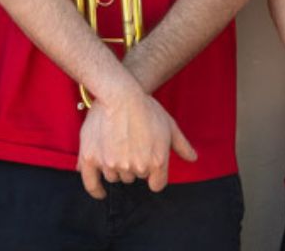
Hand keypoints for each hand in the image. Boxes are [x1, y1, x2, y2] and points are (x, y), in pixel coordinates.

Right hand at [76, 84, 196, 197]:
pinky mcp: (91, 158)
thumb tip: (193, 158)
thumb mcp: (169, 124)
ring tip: (117, 146)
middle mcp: (135, 167)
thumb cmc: (145, 107)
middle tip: (131, 145)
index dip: (154, 175)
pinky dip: (97, 189)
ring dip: (117, 168)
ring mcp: (112, 164)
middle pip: (135, 178)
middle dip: (134, 165)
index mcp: (156, 162)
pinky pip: (92, 183)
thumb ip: (182, 145)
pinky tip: (101, 192)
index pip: (156, 184)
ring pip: (116, 177)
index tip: (149, 166)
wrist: (119, 93)